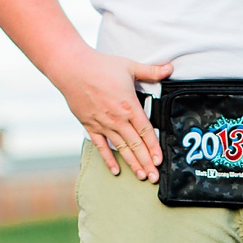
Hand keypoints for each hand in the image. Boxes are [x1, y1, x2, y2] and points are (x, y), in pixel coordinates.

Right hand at [49, 47, 172, 181]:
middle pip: (136, 145)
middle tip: (155, 177)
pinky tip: (115, 170)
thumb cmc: (100, 66)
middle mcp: (118, 119)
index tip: (160, 160)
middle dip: (146, 162)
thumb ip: (152, 71)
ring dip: (132, 164)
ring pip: (121, 149)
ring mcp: (103, 124)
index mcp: (129, 106)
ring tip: (142, 176)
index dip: (154, 147)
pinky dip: (108, 159)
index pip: (146, 131)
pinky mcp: (90, 126)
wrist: (72, 68)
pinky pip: (101, 146)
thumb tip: (170, 67)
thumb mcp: (130, 66)